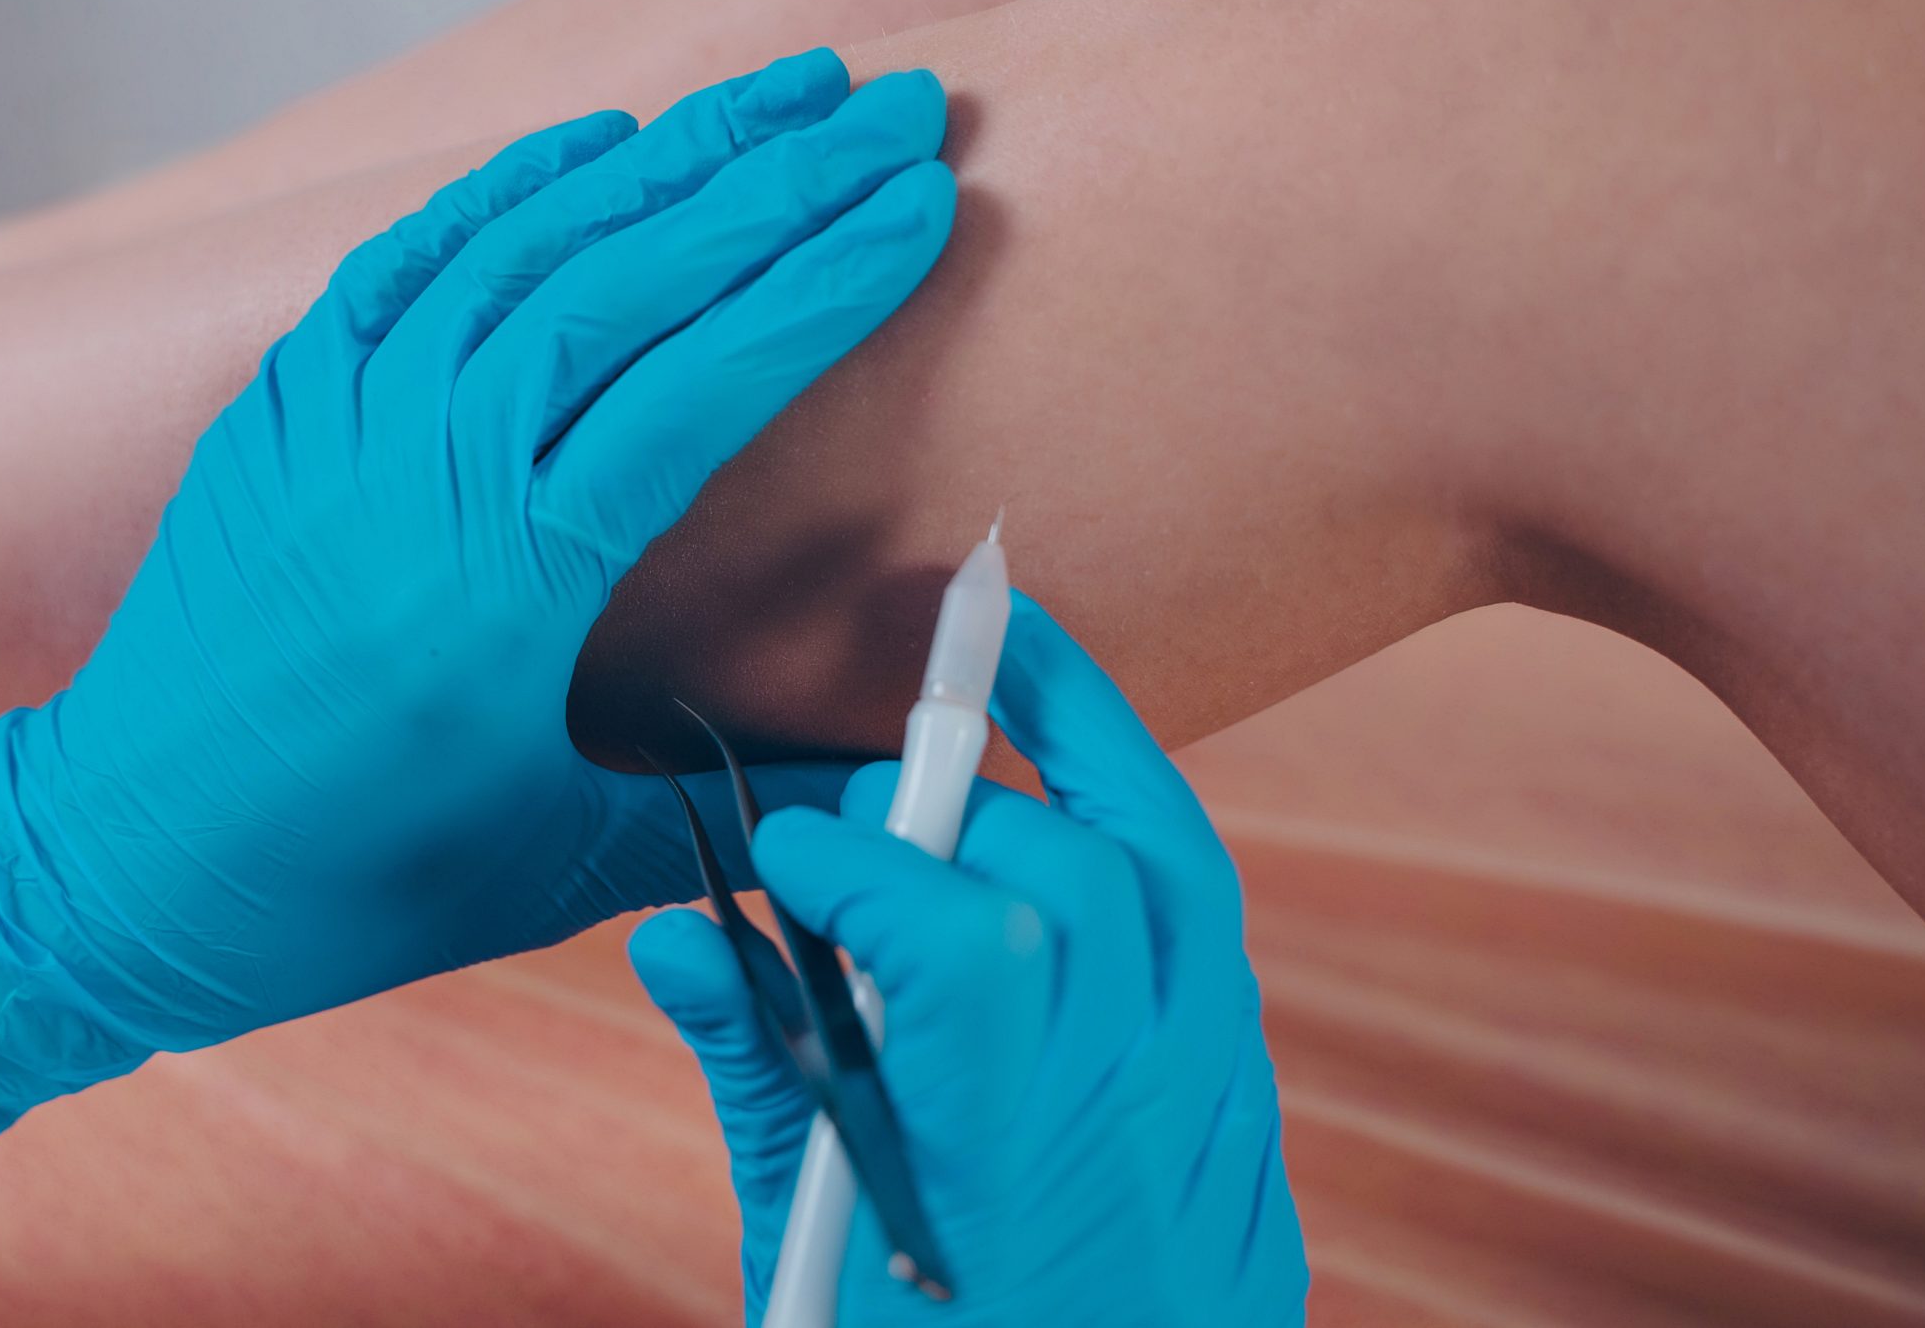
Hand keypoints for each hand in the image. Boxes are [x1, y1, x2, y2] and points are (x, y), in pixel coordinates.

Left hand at [0, 48, 956, 1160]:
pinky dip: (509, 189)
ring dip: (669, 154)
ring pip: (527, 243)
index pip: (703, 379)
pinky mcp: (285, 405)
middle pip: (632, 277)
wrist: (109, 869)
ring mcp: (343, 418)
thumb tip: (890, 781)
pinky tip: (597, 138)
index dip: (824, 278)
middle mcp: (429, 467)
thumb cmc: (345, 886)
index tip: (923, 196)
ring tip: (785, 89)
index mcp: (515, 578)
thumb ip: (734, 808)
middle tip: (899, 104)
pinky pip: (411, 261)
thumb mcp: (558, 865)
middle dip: (781, 179)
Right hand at [632, 591, 1308, 1325]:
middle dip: (954, 796)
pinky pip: (1209, 938)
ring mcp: (1212, 1124)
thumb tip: (679, 931)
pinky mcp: (1245, 1128)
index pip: (961, 938)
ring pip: (1174, 873)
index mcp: (1005, 1181)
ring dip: (1084, 752)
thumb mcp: (815, 1263)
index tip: (781, 854)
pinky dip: (1138, 844)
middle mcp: (1131, 1132)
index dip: (859, 863)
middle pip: (1073, 874)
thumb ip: (763, 1084)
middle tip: (863, 799)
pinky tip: (1074, 809)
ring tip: (1011, 661)